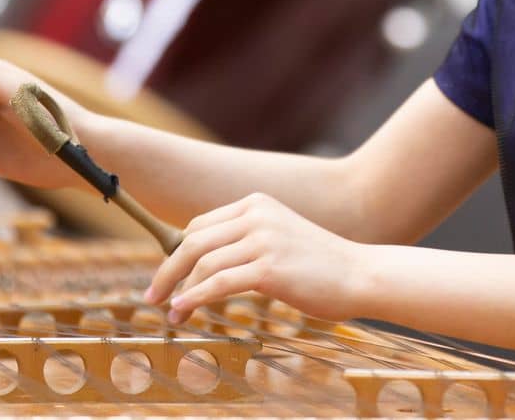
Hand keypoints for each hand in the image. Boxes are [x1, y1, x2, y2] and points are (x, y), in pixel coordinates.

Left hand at [143, 192, 367, 324]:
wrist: (361, 274)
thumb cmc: (319, 264)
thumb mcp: (279, 237)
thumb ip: (245, 240)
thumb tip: (202, 262)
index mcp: (256, 203)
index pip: (200, 224)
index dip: (176, 251)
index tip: (167, 275)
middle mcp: (256, 215)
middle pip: (193, 240)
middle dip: (168, 269)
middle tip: (153, 293)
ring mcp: (263, 239)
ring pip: (203, 263)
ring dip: (179, 289)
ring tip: (170, 311)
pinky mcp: (269, 268)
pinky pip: (219, 283)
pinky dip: (195, 297)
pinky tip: (184, 309)